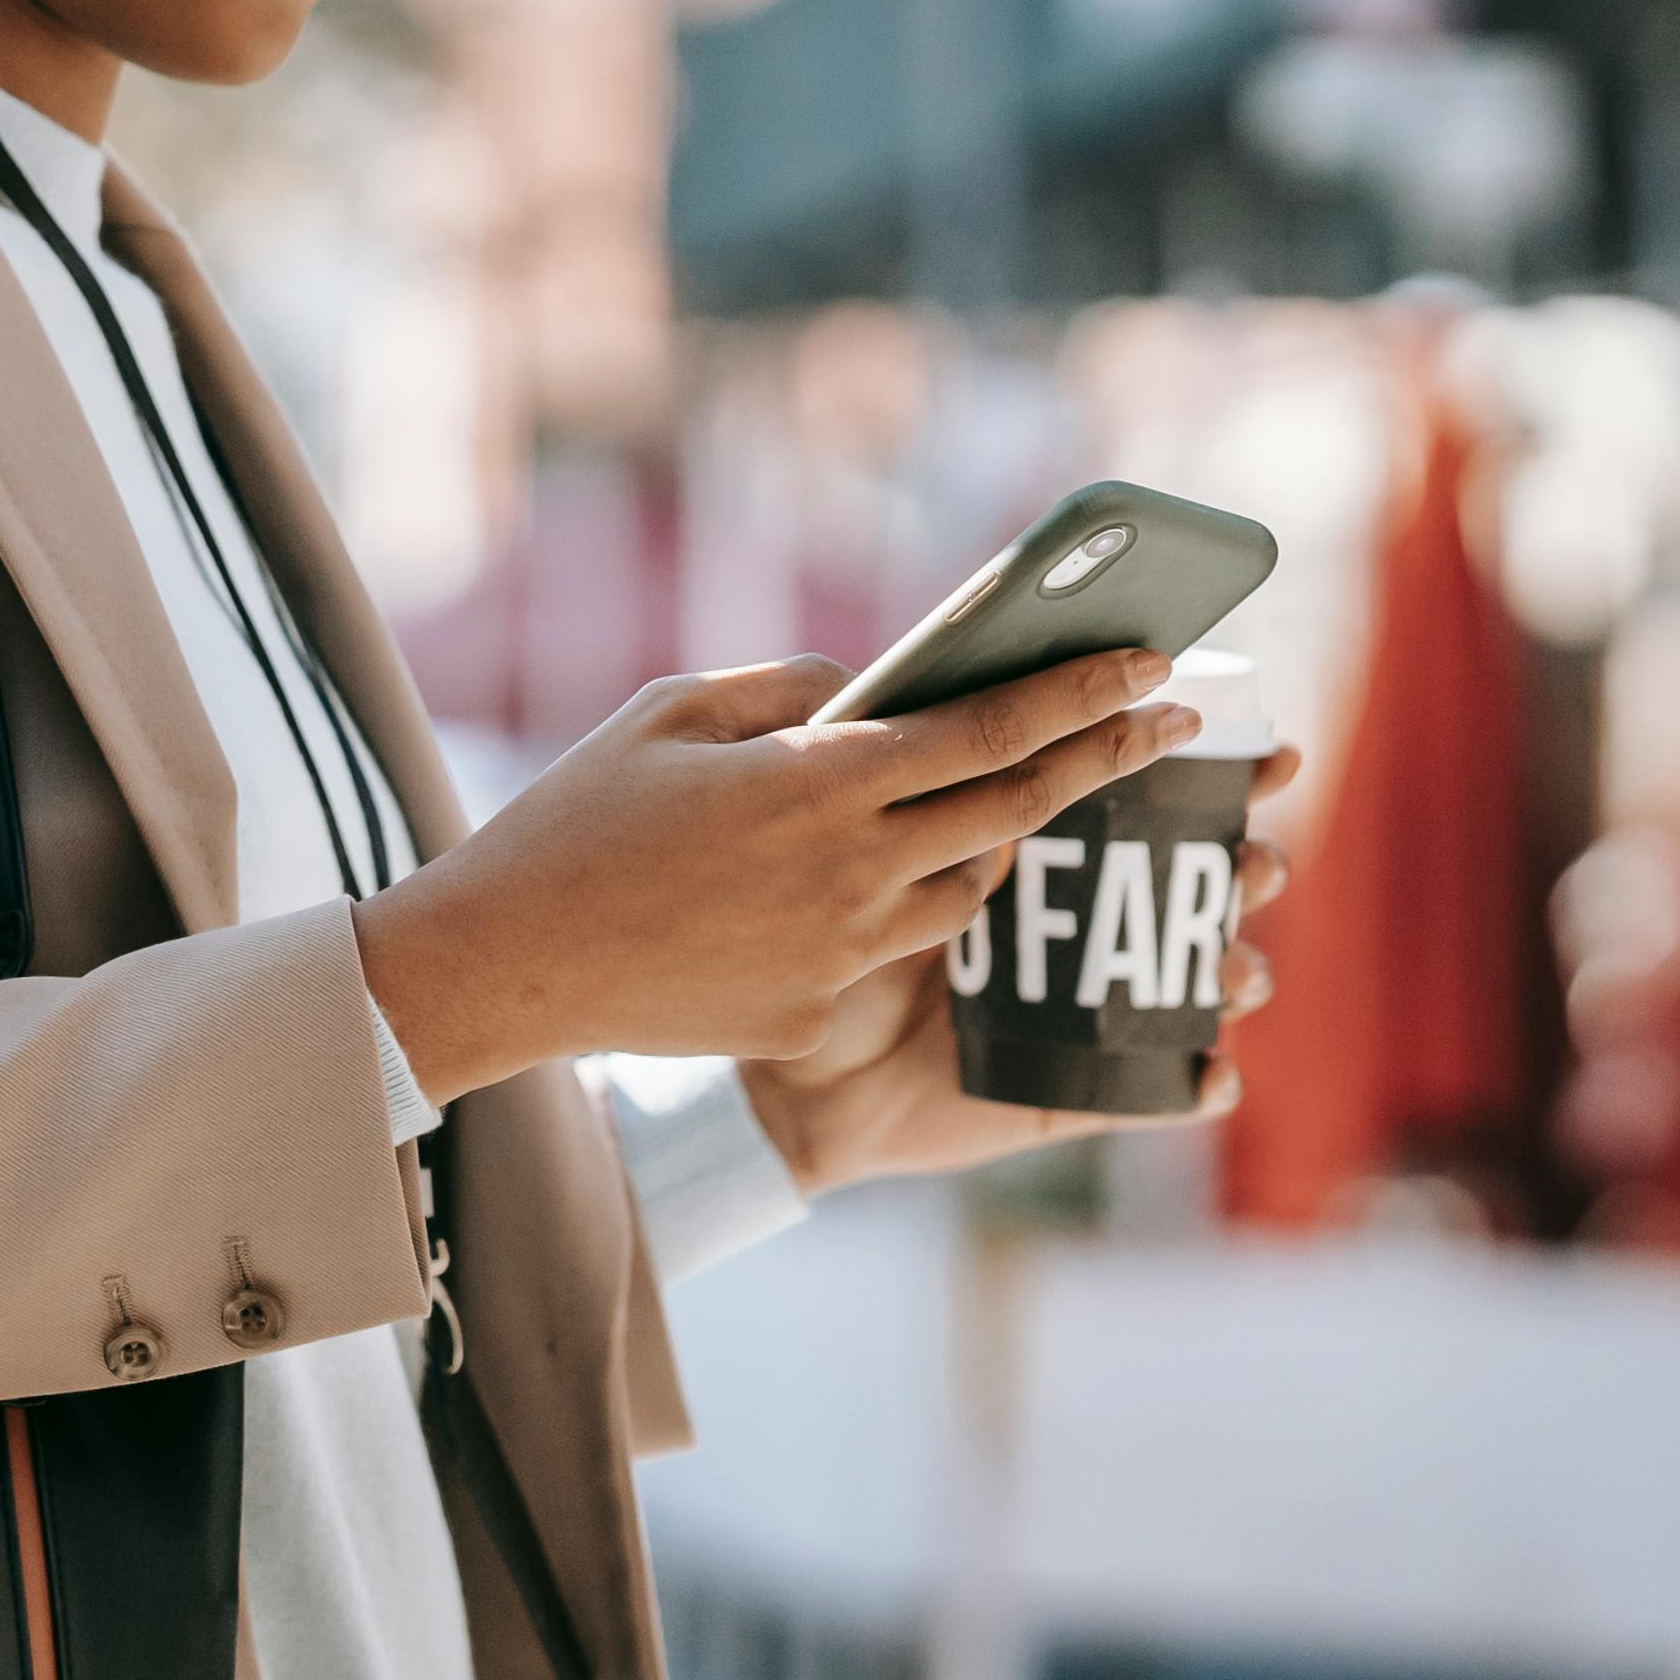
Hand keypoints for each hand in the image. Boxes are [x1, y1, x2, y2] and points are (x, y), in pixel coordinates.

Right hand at [354, 647, 1201, 1108]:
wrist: (509, 964)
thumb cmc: (578, 818)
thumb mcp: (672, 710)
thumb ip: (787, 689)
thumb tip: (868, 688)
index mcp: (819, 780)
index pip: (992, 730)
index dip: (1084, 696)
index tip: (1156, 667)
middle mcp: (852, 869)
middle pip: (1017, 809)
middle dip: (1106, 759)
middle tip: (1170, 724)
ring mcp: (843, 952)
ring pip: (967, 887)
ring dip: (996, 839)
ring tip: (996, 802)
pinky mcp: (818, 1012)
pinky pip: (891, 948)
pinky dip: (896, 906)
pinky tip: (849, 884)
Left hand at [736, 750, 1301, 1194]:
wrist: (785, 1068)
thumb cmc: (820, 941)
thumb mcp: (880, 860)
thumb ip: (945, 808)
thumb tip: (1012, 755)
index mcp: (1044, 860)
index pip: (1148, 805)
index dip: (1222, 777)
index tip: (1274, 748)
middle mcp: (1079, 933)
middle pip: (1193, 891)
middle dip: (1248, 868)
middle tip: (1262, 856)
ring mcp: (1080, 1016)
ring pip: (1188, 988)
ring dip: (1234, 970)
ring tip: (1238, 964)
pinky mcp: (1067, 1093)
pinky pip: (1148, 1093)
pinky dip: (1196, 1085)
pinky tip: (1214, 1072)